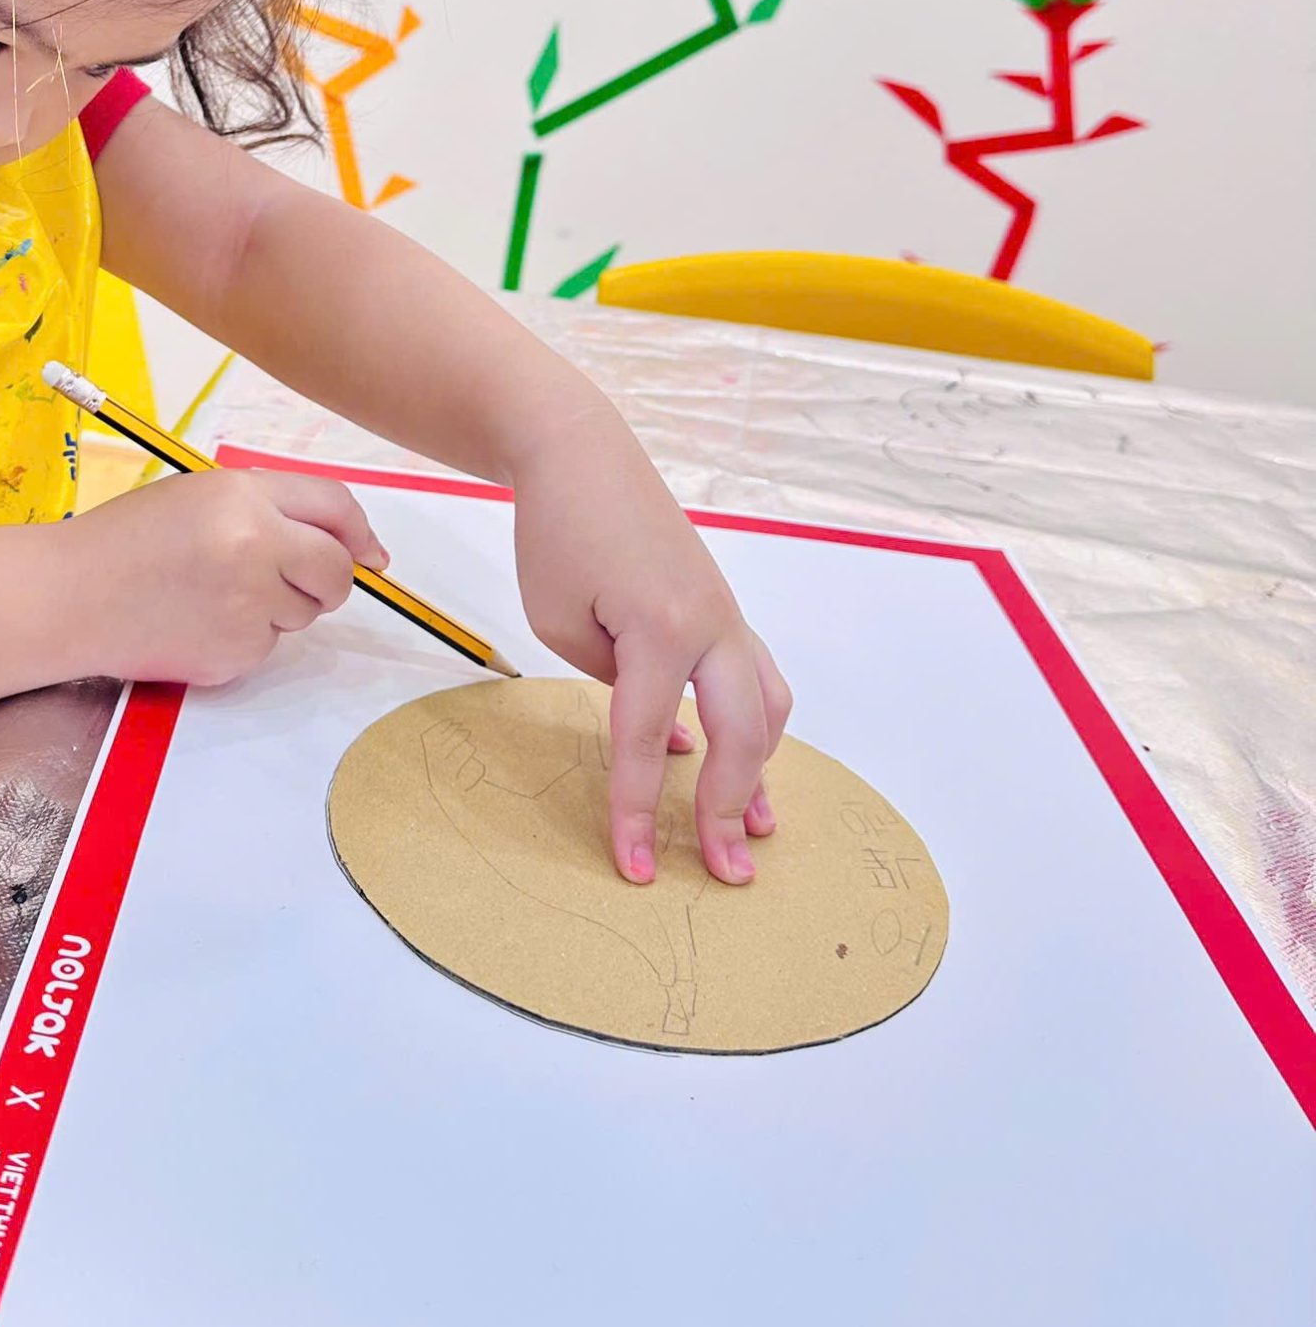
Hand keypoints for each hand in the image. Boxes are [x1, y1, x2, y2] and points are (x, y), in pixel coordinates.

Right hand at [63, 467, 387, 688]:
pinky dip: (242, 638)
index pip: (335, 508)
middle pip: (335, 573)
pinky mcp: (233, 656)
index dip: (360, 532)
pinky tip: (195, 623)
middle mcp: (255, 549)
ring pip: (301, 614)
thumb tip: (355, 552)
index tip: (372, 553)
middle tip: (284, 578)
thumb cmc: (130, 539)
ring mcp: (246, 608)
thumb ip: (273, 509)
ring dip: (276, 606)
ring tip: (211, 593)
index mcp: (244, 498)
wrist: (68, 598)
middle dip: (325, 580)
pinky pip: (265, 647)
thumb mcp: (201, 496)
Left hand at [508, 403, 790, 887]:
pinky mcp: (722, 607)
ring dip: (763, 769)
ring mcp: (725, 614)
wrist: (582, 454)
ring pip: (767, 704)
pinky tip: (736, 760)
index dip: (638, 811)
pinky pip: (754, 676)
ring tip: (757, 826)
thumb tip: (655, 727)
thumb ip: (608, 682)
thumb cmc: (558, 532)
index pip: (647, 740)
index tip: (634, 868)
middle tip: (725, 872)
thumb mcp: (558, 620)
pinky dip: (753, 724)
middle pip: (739, 735)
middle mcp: (710, 624)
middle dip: (731, 809)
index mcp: (661, 628)